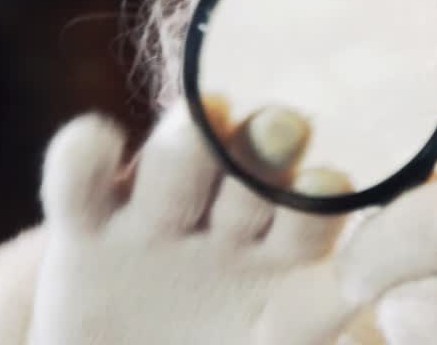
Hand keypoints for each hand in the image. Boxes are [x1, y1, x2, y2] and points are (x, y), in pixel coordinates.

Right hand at [27, 105, 354, 344]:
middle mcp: (224, 228)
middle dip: (264, 152)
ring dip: (190, 143)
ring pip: (175, 169)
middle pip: (246, 181)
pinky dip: (82, 157)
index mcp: (281, 266)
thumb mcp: (272, 338)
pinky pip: (79, 181)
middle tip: (284, 125)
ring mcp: (153, 222)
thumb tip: (357, 284)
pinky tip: (96, 141)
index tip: (332, 183)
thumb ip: (308, 315)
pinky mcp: (83, 225)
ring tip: (208, 113)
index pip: (308, 231)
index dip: (318, 207)